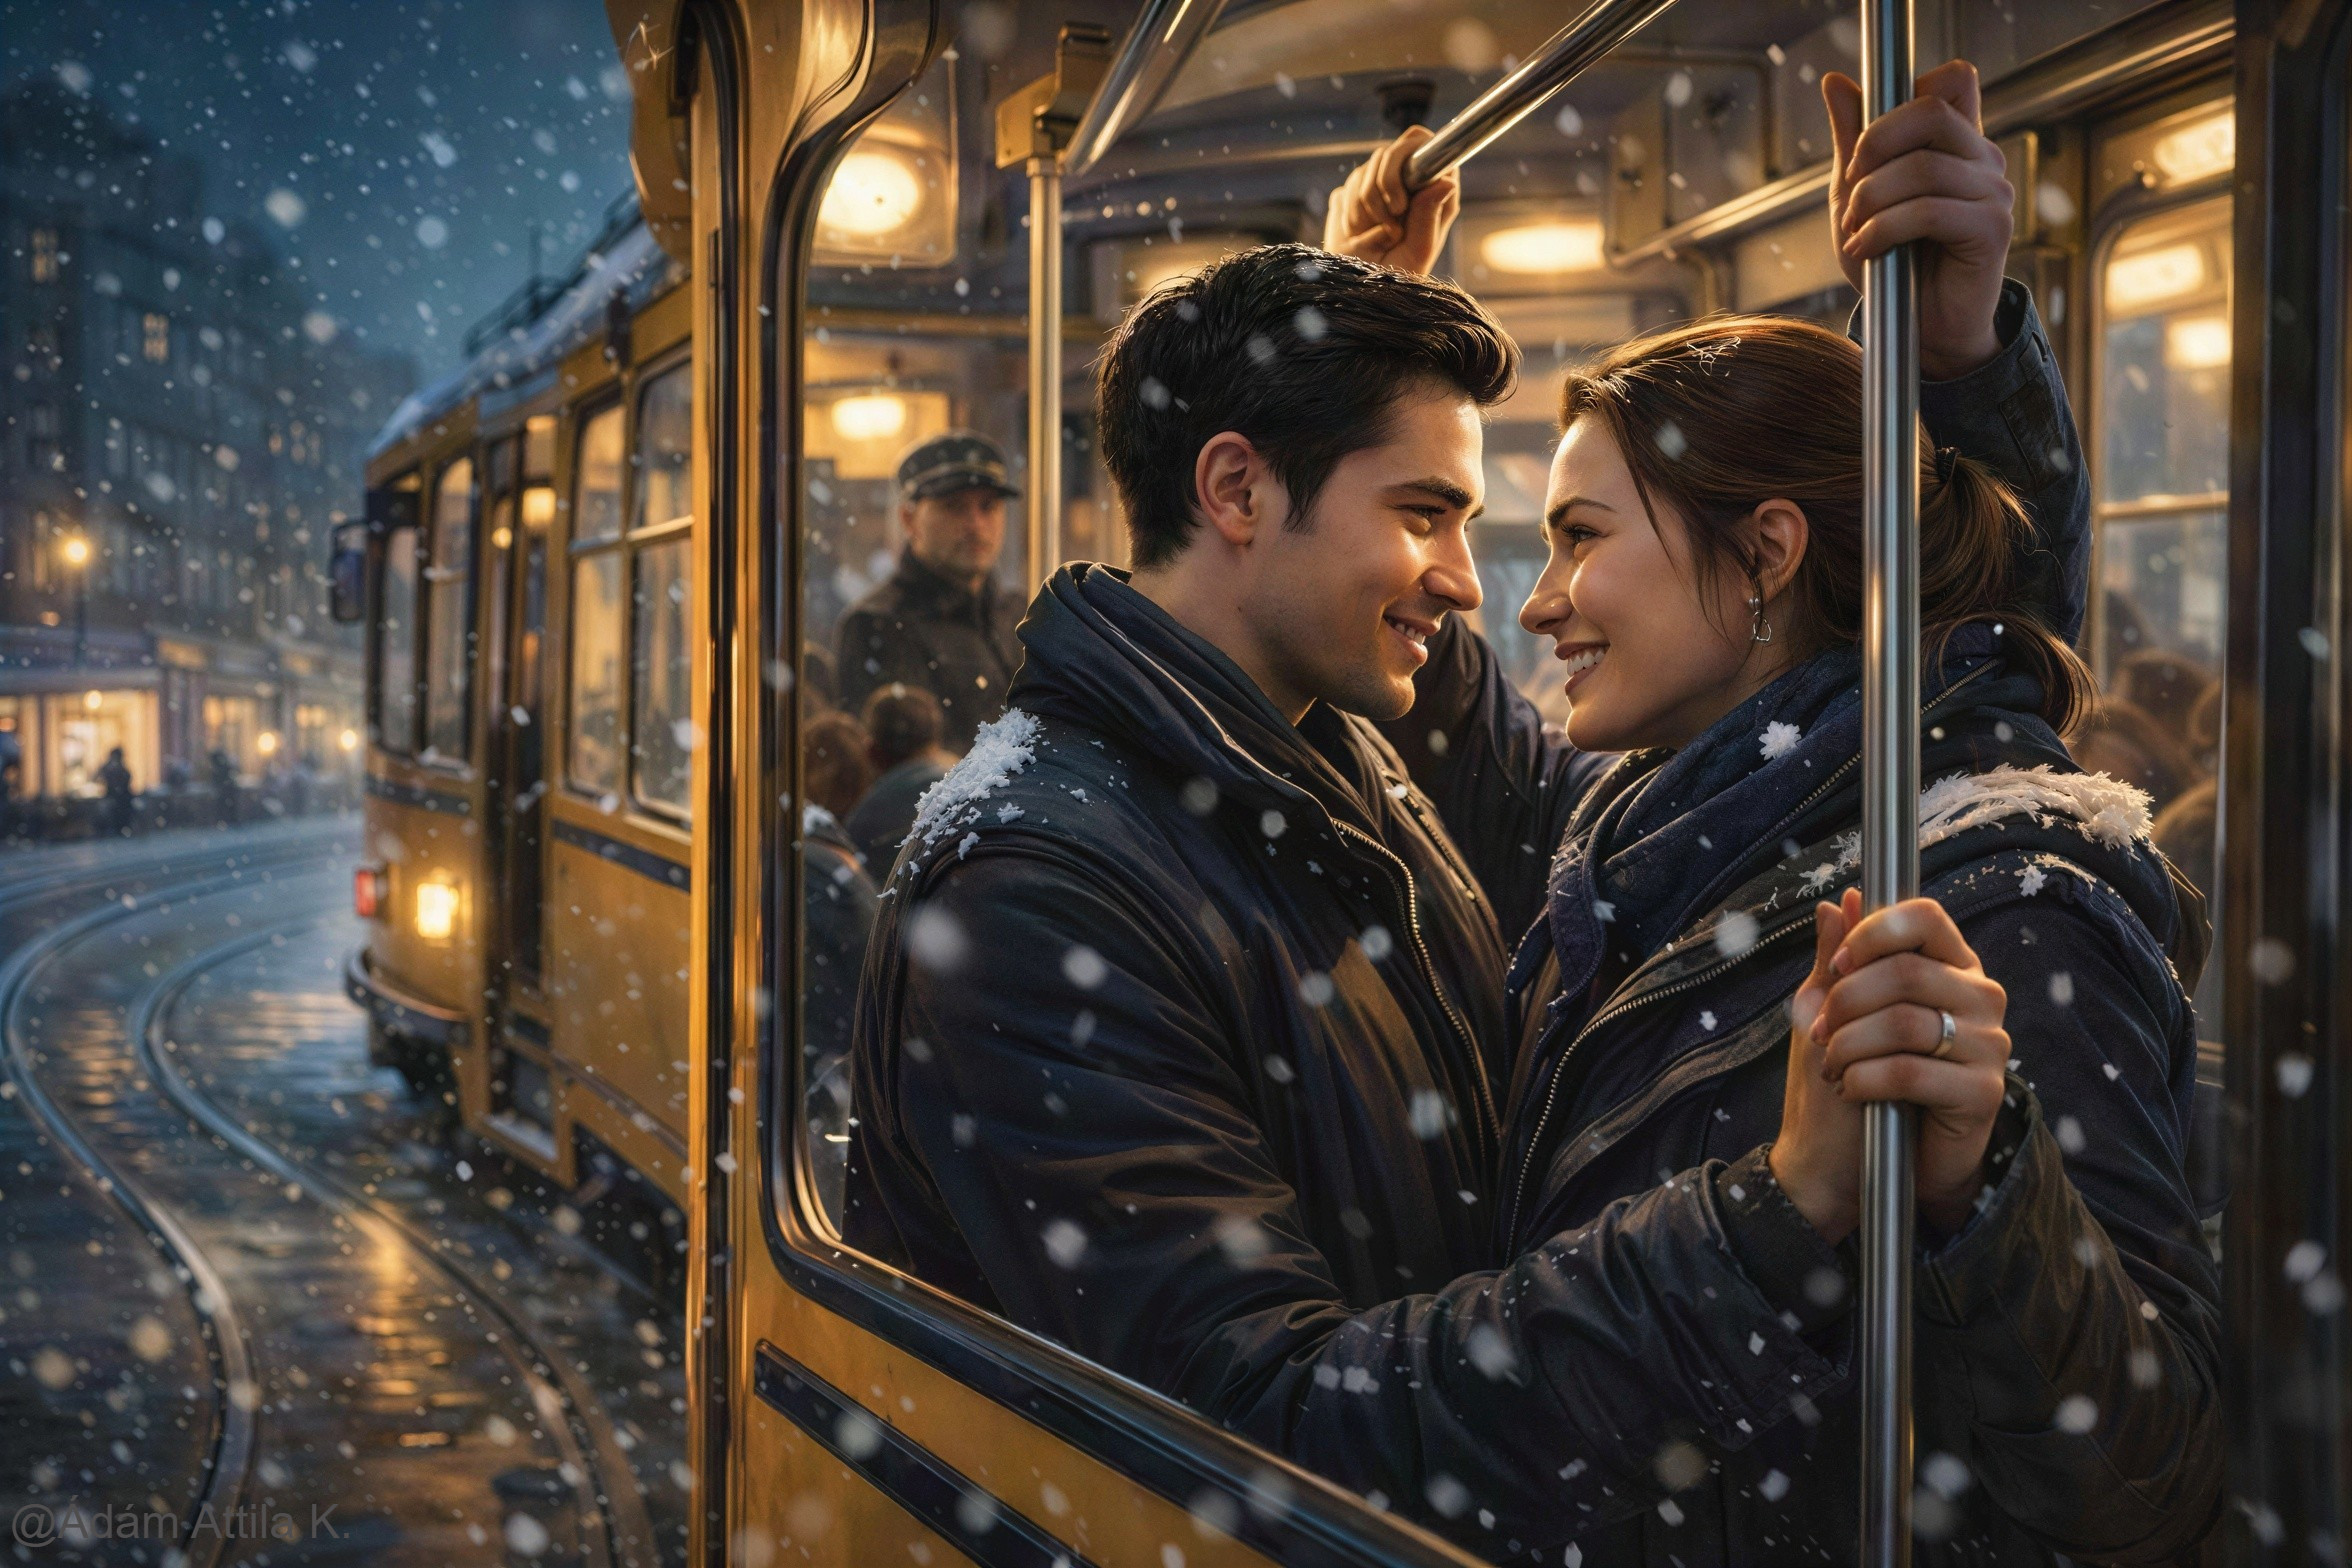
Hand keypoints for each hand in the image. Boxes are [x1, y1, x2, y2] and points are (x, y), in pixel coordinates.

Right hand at [1322, 125, 1460, 276]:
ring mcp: (1376, 186)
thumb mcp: (1418, 250)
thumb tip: (1447, 180)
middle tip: (1388, 227)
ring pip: (1363, 173)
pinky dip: (1349, 215)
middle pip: (1387, 154)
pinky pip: (1346, 190)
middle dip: (1380, 191)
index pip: (1421, 144)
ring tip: (1375, 238)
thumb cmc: (1398, 275)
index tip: (1399, 201)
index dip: (1405, 161)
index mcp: (1430, 189)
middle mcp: (1404, 182)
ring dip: (1364, 209)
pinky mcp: (1352, 195)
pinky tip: (1358, 236)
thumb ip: (1429, 215)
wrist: (1360, 291)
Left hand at [1771, 889, 2011, 1241]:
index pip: (1925, 916)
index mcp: (1949, 965)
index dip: (1873, 933)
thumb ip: (1838, 957)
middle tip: (1819, 1032)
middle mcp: (1980, 997)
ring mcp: (1989, 1044)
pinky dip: (1864, 1079)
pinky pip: (1911, 1072)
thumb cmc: (1856, 1074)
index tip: (1836, 967)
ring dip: (1849, 1045)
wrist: (1869, 1160)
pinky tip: (1850, 1090)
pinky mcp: (1984, 1093)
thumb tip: (1839, 901)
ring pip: (1905, 1022)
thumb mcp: (1835, 1011)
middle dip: (1845, 1001)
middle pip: (1907, 971)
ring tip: (1831, 1065)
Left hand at [1823, 60, 2012, 380]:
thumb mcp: (1857, 196)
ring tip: (1855, 232)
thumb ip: (1852, 140)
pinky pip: (1929, 211)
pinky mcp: (1992, 228)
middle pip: (1930, 112)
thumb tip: (1836, 82)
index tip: (1862, 148)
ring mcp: (1994, 191)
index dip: (1899, 102)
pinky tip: (1865, 250)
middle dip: (1874, 147)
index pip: (1949, 80)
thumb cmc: (1891, 261)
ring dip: (1872, 201)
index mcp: (1956, 142)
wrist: (1916, 329)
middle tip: (1850, 189)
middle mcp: (1983, 158)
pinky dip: (1883, 230)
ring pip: (1923, 168)